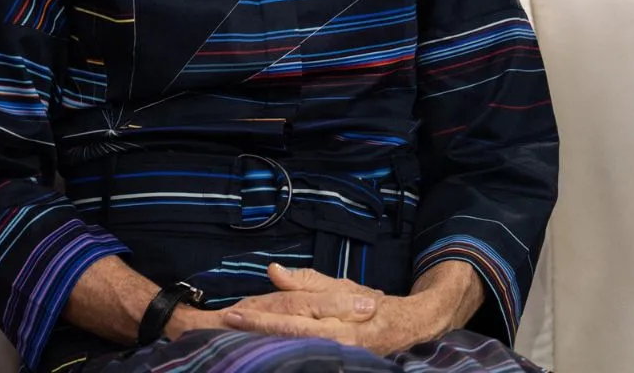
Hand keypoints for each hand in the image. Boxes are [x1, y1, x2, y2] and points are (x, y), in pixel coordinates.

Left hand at [220, 261, 482, 355]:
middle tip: (226, 326)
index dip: (263, 318)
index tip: (236, 313)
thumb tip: (273, 271)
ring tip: (233, 340)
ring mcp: (333, 359)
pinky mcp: (332, 366)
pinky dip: (279, 354)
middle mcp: (334, 346)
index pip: (293, 322)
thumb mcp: (343, 287)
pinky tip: (258, 351)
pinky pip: (299, 360)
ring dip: (262, 346)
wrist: (407, 328)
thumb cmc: (372, 305)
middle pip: (286, 341)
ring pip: (290, 353)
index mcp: (338, 324)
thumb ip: (307, 282)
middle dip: (256, 334)